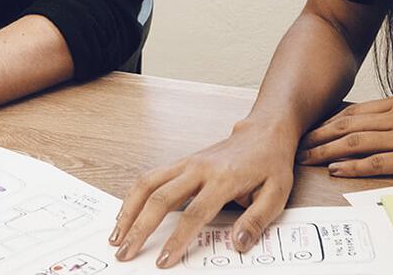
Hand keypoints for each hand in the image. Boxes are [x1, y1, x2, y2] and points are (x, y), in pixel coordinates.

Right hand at [111, 120, 296, 268]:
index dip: (176, 239)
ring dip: (128, 210)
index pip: (194, 214)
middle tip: (125, 252)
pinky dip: (133, 195)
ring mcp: (187, 162)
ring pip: (147, 183)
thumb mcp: (276, 194)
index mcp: (223, 179)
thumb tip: (237, 244)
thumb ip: (256, 220)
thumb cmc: (269, 164)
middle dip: (140, 228)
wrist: (262, 133)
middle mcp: (199, 168)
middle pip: (160, 198)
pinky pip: (150, 177)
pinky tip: (125, 214)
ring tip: (116, 236)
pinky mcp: (180, 162)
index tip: (163, 260)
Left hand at [297, 94, 392, 176]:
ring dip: (328, 151)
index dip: (328, 123)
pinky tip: (337, 170)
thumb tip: (372, 126)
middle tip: (298, 146)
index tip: (310, 131)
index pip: (353, 112)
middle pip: (348, 126)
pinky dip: (354, 166)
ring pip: (357, 142)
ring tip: (308, 159)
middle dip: (319, 137)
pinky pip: (378, 161)